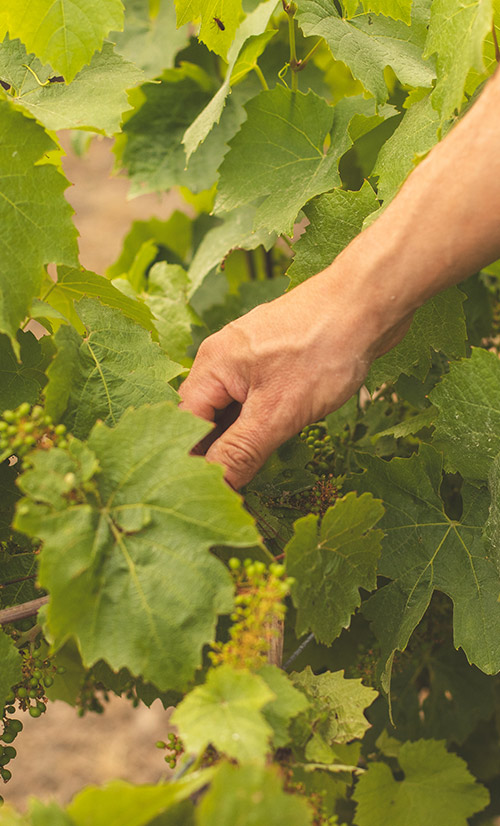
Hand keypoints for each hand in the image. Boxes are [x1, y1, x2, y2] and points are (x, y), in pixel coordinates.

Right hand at [179, 262, 410, 488]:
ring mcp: (248, 358)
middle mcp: (222, 359)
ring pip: (231, 410)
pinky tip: (272, 442)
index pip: (183, 424)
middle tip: (231, 491)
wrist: (369, 304)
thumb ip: (240, 450)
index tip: (205, 495)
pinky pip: (255, 398)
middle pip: (204, 417)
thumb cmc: (323, 349)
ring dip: (240, 440)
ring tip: (250, 472)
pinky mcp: (274, 360)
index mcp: (211, 367)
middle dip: (215, 453)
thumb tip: (215, 485)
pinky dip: (259, 423)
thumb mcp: (278, 413)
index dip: (190, 461)